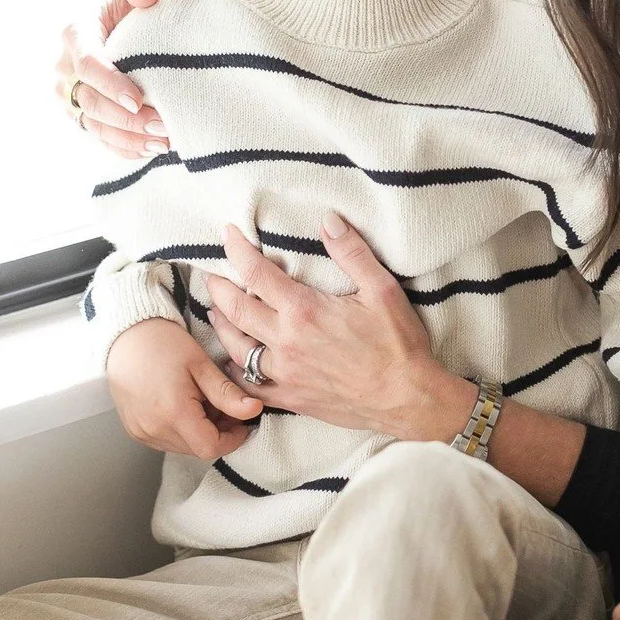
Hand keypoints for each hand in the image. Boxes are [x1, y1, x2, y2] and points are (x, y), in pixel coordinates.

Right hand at [56, 0, 170, 159]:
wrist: (130, 22)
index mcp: (76, 32)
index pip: (87, 63)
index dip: (110, 84)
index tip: (138, 99)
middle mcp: (65, 66)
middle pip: (90, 100)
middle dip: (126, 118)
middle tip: (163, 125)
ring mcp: (72, 94)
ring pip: (94, 124)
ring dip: (128, 137)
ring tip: (164, 142)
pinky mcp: (84, 114)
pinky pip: (100, 138)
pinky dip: (125, 148)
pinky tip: (152, 151)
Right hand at [106, 318, 262, 458]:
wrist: (125, 336)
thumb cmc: (163, 344)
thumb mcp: (201, 365)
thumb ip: (227, 393)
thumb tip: (254, 410)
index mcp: (173, 412)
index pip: (211, 447)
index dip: (233, 439)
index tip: (243, 423)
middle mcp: (154, 429)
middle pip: (198, 449)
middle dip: (219, 433)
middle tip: (225, 406)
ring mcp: (141, 432)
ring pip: (184, 447)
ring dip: (200, 432)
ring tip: (203, 402)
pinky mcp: (135, 431)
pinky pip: (167, 441)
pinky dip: (182, 430)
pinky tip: (184, 406)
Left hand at [204, 215, 476, 439]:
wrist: (407, 399)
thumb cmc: (398, 345)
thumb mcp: (382, 290)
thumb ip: (352, 253)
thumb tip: (329, 220)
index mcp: (304, 311)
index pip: (257, 274)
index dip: (237, 251)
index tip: (226, 235)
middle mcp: (286, 342)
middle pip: (237, 310)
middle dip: (219, 288)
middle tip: (211, 275)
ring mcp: (285, 373)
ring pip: (236, 348)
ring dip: (222, 327)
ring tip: (216, 313)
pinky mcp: (291, 398)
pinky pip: (250, 386)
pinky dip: (235, 371)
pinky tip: (234, 362)